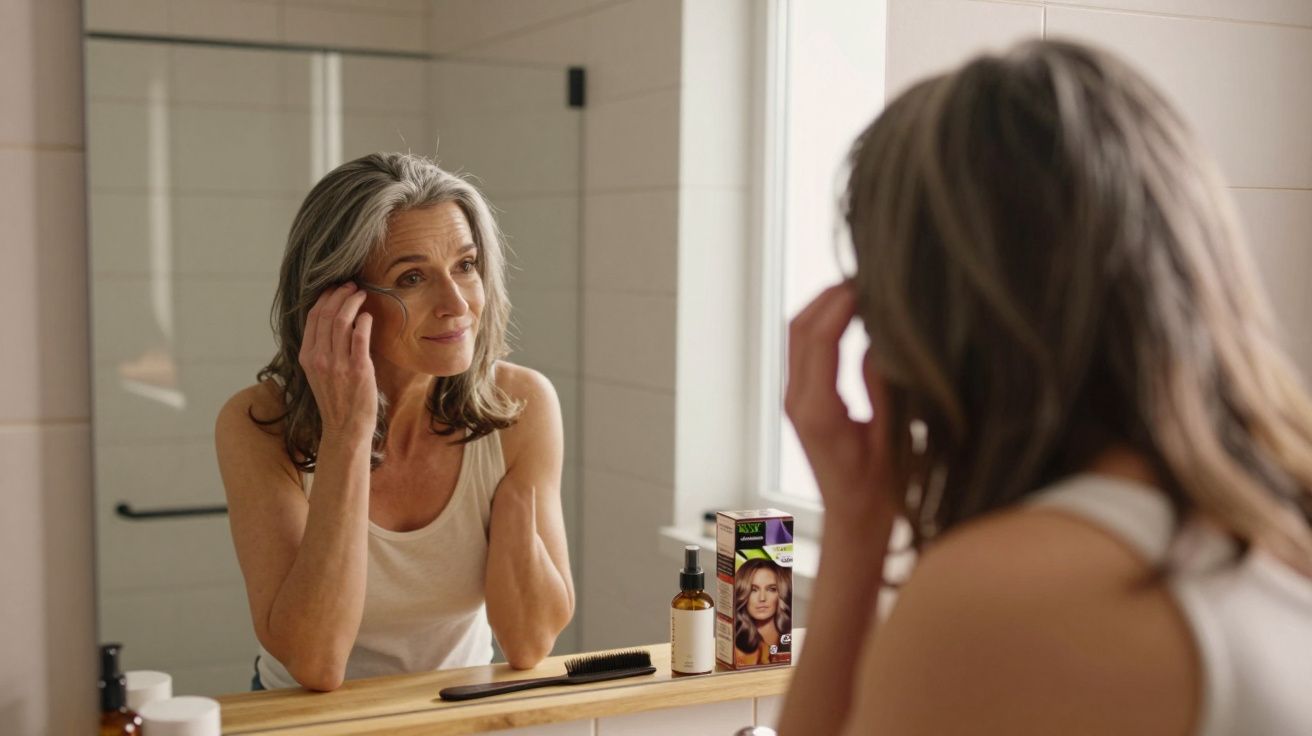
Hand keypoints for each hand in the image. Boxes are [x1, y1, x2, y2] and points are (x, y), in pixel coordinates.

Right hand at [299, 283, 376, 442]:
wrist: (345, 428)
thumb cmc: (336, 400)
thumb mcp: (318, 373)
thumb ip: (321, 349)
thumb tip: (333, 322)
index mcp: (307, 357)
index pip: (313, 317)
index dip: (325, 298)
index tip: (336, 289)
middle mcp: (319, 358)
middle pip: (327, 314)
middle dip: (340, 294)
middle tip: (351, 286)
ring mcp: (338, 364)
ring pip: (342, 321)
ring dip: (353, 302)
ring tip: (361, 294)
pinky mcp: (358, 369)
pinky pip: (360, 336)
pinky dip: (364, 321)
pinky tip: (368, 315)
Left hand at [784, 283, 896, 531]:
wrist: (854, 519)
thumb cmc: (880, 491)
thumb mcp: (892, 439)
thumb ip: (885, 389)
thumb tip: (882, 339)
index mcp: (818, 411)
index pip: (819, 340)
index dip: (841, 304)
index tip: (868, 282)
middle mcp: (798, 401)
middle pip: (800, 329)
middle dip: (830, 295)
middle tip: (866, 274)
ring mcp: (796, 399)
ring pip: (798, 335)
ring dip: (824, 305)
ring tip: (861, 286)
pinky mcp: (802, 399)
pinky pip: (805, 349)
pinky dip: (824, 323)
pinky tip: (853, 313)